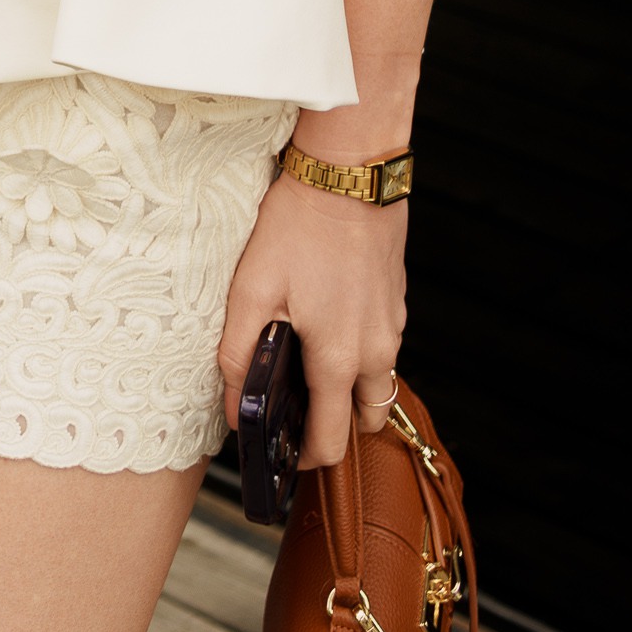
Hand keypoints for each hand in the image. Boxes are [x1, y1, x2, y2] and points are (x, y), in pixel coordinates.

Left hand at [219, 169, 406, 468]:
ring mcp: (393, 325)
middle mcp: (377, 351)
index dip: (306, 458)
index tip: (282, 453)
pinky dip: (361, 352)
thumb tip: (235, 409)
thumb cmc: (299, 226)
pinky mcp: (396, 299)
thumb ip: (240, 356)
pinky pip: (384, 346)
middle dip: (335, 426)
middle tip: (296, 408)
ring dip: (351, 389)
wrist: (348, 173)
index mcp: (340, 360)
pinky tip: (326, 318)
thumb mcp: (252, 289)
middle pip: (366, 420)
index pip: (332, 442)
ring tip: (308, 362)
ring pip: (379, 383)